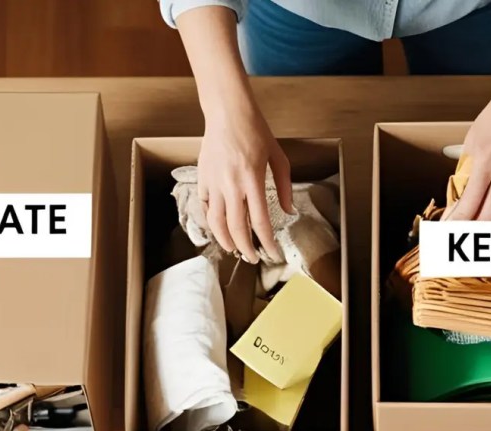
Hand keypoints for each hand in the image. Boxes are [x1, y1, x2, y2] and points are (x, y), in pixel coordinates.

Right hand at [198, 93, 292, 262]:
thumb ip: (284, 186)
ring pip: (216, 223)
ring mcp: (213, 182)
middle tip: (253, 258)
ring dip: (225, 241)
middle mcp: (231, 184)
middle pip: (236, 228)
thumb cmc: (254, 131)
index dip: (267, 243)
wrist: (226, 111)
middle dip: (246, 249)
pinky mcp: (202, 179)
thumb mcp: (278, 156)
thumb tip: (289, 211)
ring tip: (234, 250)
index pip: (260, 221)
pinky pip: (204, 208)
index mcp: (252, 179)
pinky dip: (211, 223)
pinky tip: (220, 230)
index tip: (273, 254)